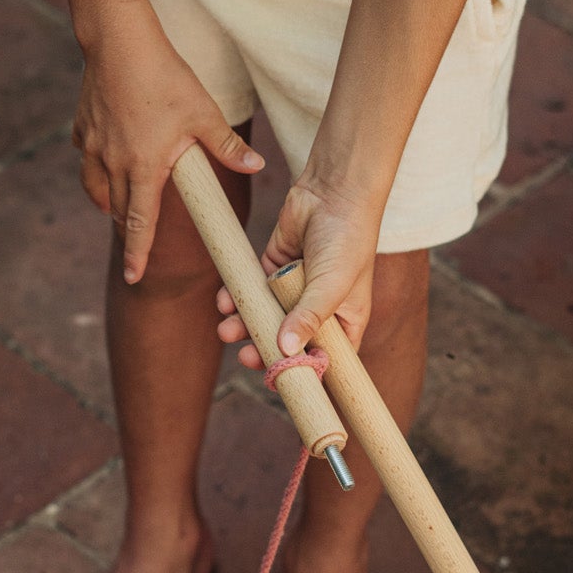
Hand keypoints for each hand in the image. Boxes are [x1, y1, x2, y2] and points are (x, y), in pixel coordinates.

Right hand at [74, 6, 262, 282]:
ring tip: (123, 200)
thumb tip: (258, 166)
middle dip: (128, 225)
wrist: (118, 39)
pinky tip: (108, 155)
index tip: (133, 276)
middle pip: (118, 211)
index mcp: (144, 168)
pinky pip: (86, 158)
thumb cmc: (164, 76)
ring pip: (96, 189)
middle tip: (139, 234)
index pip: (140, 223)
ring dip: (109, 201)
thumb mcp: (204, 113)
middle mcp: (113, 164)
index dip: (138, 253)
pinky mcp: (82, 128)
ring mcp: (92, 147)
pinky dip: (96, 166)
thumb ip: (227, 147)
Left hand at [216, 178, 381, 367]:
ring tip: (225, 329)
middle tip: (244, 356)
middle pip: (287, 344)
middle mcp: (318, 310)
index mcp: (343, 322)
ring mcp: (294, 290)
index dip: (302, 374)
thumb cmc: (347, 239)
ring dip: (244, 325)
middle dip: (263, 350)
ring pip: (265, 318)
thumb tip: (286, 351)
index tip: (280, 382)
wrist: (333, 190)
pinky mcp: (274, 269)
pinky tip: (225, 301)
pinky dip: (237, 296)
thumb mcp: (331, 285)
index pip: (323, 360)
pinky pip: (252, 290)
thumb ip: (308, 317)